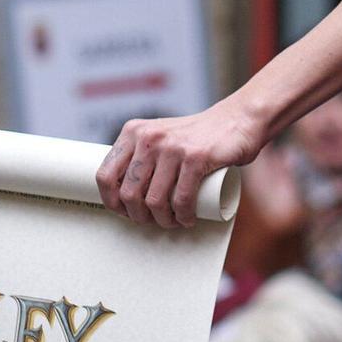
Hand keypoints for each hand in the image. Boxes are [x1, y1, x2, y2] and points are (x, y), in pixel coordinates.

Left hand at [96, 97, 261, 228]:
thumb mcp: (160, 138)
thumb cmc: (196, 137)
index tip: (125, 212)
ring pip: (154, 201)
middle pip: (128, 193)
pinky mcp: (196, 157)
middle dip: (139, 216)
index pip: (105, 175)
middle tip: (153, 220)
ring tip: (174, 221)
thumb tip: (121, 193)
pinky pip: (181, 199)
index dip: (111, 202)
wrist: (236, 120)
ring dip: (163, 221)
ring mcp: (172, 147)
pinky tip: (187, 219)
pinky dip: (184, 216)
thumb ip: (141, 156)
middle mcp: (149, 137)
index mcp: (133, 132)